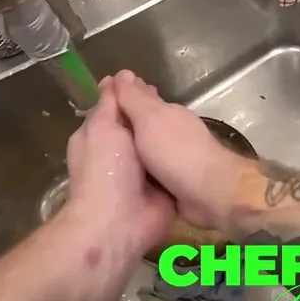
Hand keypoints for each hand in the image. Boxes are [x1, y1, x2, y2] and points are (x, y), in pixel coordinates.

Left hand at [64, 79, 174, 257]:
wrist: (119, 221)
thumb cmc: (105, 169)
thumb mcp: (101, 127)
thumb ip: (110, 103)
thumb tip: (112, 78)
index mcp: (101, 138)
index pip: (117, 110)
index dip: (131, 96)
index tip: (148, 82)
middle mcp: (122, 153)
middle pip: (141, 127)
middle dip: (155, 114)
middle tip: (172, 99)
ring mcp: (144, 172)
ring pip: (160, 145)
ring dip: (172, 134)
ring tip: (189, 116)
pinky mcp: (164, 189)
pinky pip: (176, 167)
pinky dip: (184, 158)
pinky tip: (198, 142)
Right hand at [109, 70, 248, 230]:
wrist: (208, 192)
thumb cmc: (176, 152)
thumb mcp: (150, 119)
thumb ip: (134, 99)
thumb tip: (122, 72)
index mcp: (166, 112)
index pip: (140, 96)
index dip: (120, 94)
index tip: (98, 94)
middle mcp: (171, 131)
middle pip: (143, 121)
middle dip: (124, 120)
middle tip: (97, 124)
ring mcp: (175, 156)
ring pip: (146, 146)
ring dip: (130, 146)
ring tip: (105, 150)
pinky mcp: (175, 180)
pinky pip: (150, 170)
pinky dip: (139, 168)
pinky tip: (125, 172)